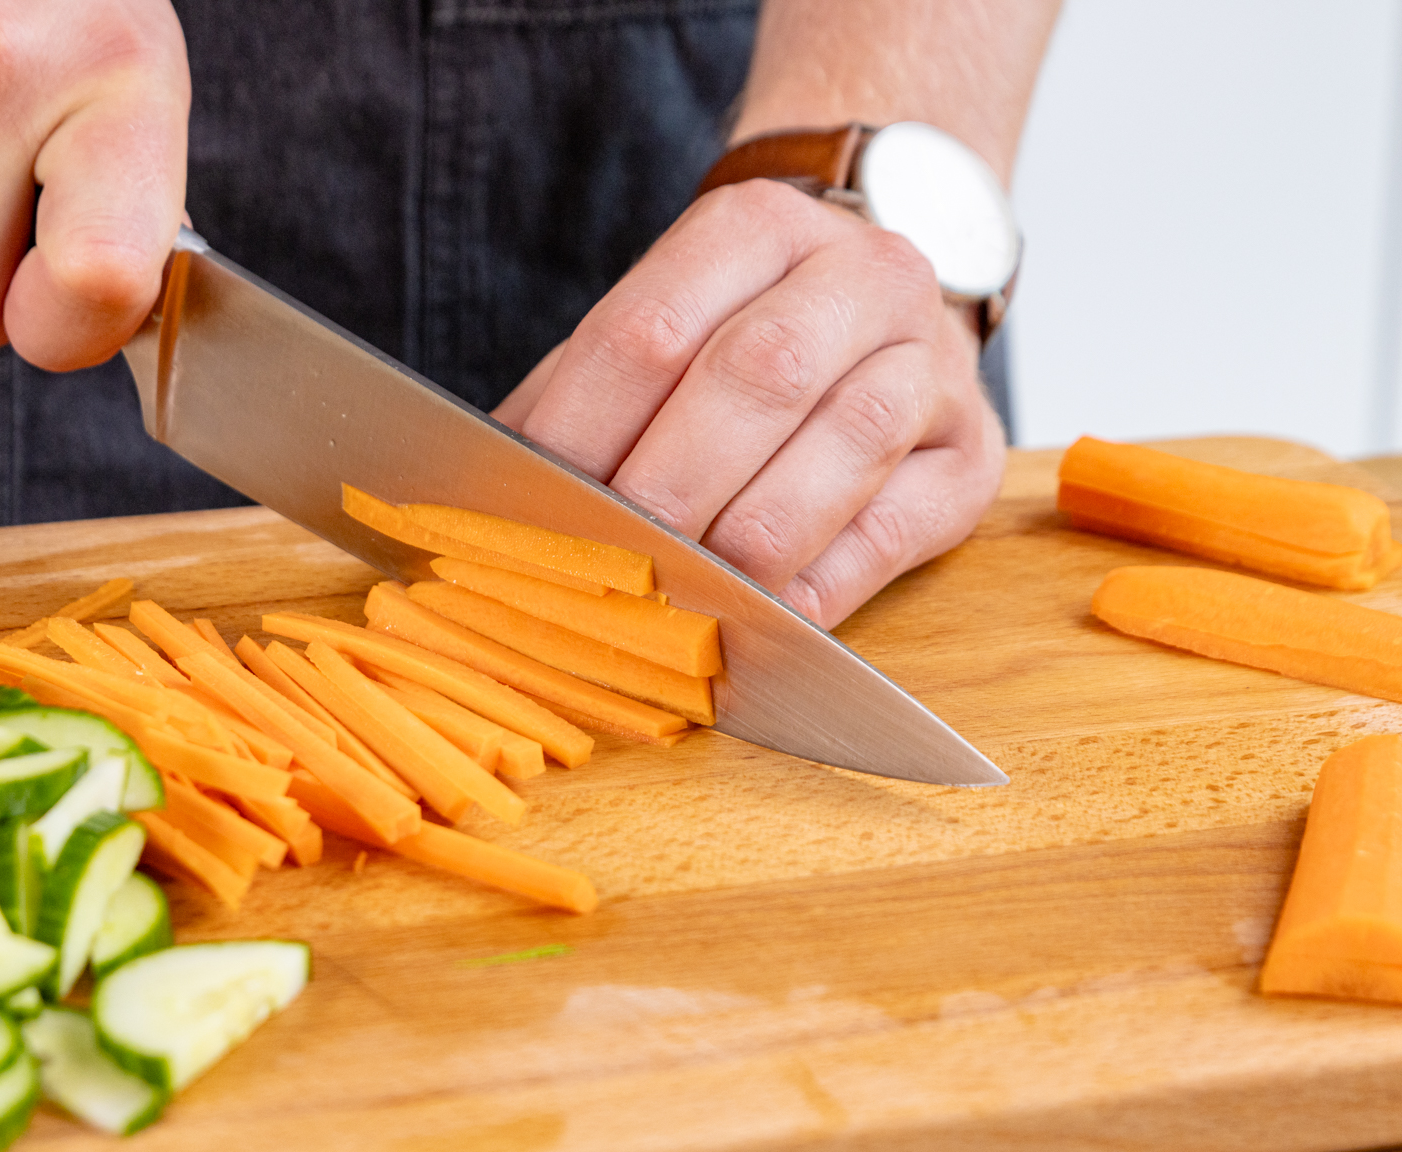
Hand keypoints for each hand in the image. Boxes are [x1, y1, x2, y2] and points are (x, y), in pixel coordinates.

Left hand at [492, 180, 1005, 628]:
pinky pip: (895, 527)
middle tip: (612, 563)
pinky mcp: (972, 455)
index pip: (648, 332)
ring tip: (681, 597)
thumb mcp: (651, 334)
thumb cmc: (729, 342)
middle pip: (758, 375)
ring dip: (752, 537)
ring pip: (846, 442)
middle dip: (671, 487)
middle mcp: (864, 274)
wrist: (868, 314)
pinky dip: (819, 583)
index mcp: (755, 228)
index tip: (533, 509)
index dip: (584, 433)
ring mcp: (932, 361)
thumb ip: (577, 403)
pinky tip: (761, 617)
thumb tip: (484, 503)